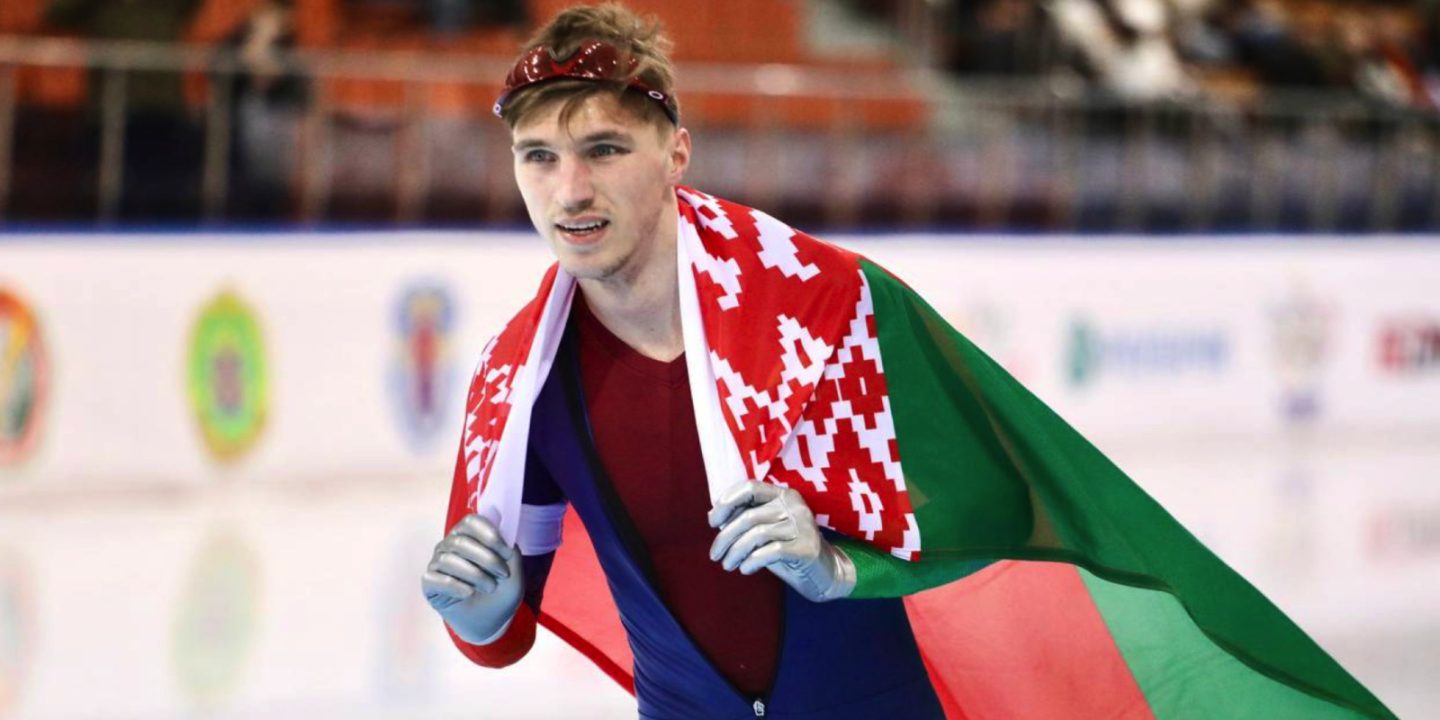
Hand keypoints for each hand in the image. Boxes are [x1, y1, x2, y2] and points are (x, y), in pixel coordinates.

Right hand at [422, 513, 523, 643]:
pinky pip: (435, 578)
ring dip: (475, 574)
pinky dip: (455, 586)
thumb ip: (510, 552)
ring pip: (448, 559)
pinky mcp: (429, 583)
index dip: (489, 534)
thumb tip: (504, 537)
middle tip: (503, 574)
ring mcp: (437, 563)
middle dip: (487, 558)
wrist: (491, 622)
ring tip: (490, 587)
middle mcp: (449, 545)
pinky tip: (468, 593)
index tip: (506, 552)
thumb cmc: (500, 592)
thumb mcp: (514, 572)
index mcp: (470, 536)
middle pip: (460, 541)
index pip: (470, 521)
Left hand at [707, 481, 856, 601]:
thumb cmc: (788, 549)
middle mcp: (794, 505)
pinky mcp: (807, 547)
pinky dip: (752, 561)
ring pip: (756, 534)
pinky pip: (770, 551)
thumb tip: (713, 516)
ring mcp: (803, 525)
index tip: (713, 521)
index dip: (727, 502)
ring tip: (728, 565)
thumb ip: (746, 519)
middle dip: (725, 537)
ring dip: (735, 552)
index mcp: (783, 494)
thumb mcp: (766, 530)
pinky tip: (745, 569)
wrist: (824, 574)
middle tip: (715, 555)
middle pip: (749, 516)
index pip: (750, 487)